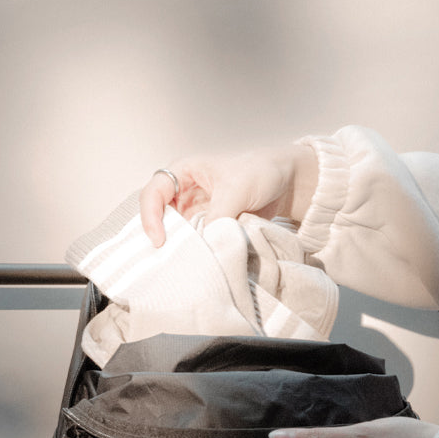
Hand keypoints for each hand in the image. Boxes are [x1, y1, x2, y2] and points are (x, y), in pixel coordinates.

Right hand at [138, 143, 317, 246]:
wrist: (287, 182)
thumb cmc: (260, 171)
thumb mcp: (236, 190)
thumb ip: (219, 216)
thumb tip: (206, 243)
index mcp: (183, 172)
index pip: (154, 193)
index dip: (151, 216)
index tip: (160, 240)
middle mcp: (185, 192)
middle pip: (160, 216)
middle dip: (162, 236)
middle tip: (166, 259)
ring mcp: (197, 211)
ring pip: (178, 232)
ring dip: (180, 247)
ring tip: (182, 265)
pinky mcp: (211, 226)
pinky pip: (197, 241)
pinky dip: (197, 252)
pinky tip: (200, 264)